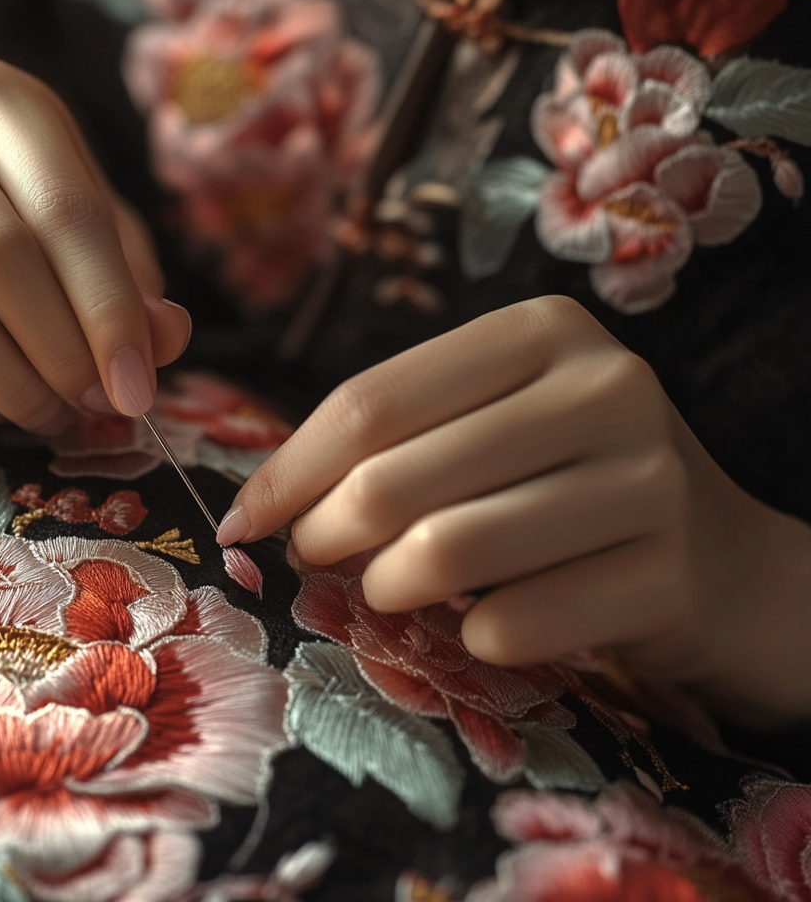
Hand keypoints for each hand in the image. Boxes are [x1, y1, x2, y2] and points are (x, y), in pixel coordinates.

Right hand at [0, 58, 190, 431]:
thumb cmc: (19, 220)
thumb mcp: (90, 237)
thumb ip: (131, 281)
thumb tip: (163, 336)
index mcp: (0, 99)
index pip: (67, 210)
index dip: (110, 311)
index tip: (137, 386)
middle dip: (60, 351)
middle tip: (92, 404)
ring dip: (7, 382)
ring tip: (45, 412)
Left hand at [221, 296, 810, 723]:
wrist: (725, 564)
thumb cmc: (573, 483)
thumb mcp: (495, 425)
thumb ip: (399, 438)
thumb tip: (268, 500)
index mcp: (545, 331)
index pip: (372, 401)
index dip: (290, 469)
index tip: (246, 520)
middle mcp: (606, 387)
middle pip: (394, 479)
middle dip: (324, 533)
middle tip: (313, 557)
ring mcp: (648, 480)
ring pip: (445, 552)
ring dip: (388, 590)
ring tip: (389, 591)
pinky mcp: (667, 576)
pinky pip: (510, 625)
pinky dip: (471, 639)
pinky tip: (483, 626)